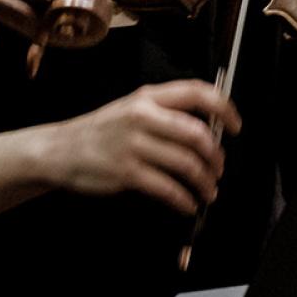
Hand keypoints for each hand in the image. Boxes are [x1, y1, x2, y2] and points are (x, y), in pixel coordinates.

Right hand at [38, 79, 237, 215]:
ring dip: (205, 182)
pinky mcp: (126, 172)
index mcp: (147, 98)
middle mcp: (142, 117)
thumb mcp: (130, 109)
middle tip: (219, 169)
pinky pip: (168, 189)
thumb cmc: (100, 132)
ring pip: (187, 164)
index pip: (197, 93)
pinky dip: (184, 200)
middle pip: (197, 134)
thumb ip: (165, 113)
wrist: (61, 150)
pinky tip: (187, 204)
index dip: (224, 109)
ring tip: (208, 191)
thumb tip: (208, 130)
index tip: (236, 126)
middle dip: (216, 157)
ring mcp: (133, 145)